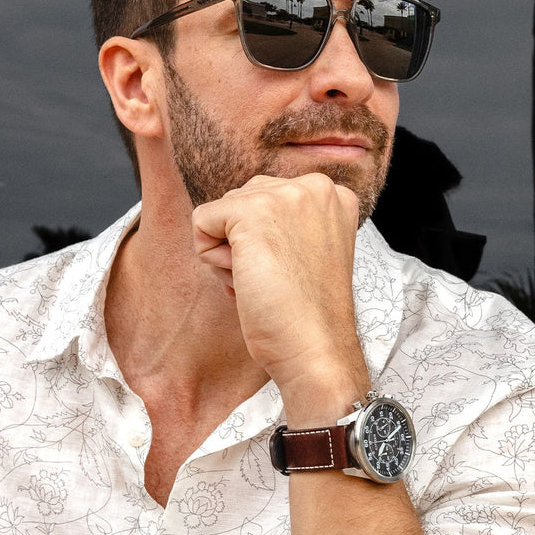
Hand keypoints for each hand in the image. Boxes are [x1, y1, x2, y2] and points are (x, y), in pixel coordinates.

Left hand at [191, 173, 369, 416]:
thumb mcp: (310, 251)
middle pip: (242, 202)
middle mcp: (314, 185)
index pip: (268, 199)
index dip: (268, 242)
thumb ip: (288, 222)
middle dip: (246, 244)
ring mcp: (284, 195)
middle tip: (278, 279)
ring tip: (266, 281)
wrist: (315, 348)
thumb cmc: (307, 313)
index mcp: (333, 194)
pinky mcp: (252, 210)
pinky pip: (201, 222)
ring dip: (230, 253)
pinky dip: (212, 258)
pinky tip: (247, 279)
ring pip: (221, 214)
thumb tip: (243, 219)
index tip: (293, 271)